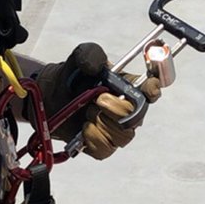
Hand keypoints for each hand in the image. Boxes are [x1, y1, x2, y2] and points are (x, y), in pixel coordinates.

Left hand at [34, 42, 161, 159]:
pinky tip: (83, 127)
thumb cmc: (72, 75)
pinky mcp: (102, 147)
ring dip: (100, 123)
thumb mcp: (81, 56)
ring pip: (122, 136)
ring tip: (87, 112)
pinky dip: (91, 137)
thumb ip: (91, 54)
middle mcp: (127, 110)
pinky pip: (105, 149)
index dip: (153, 90)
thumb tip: (98, 66)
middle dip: (114, 108)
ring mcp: (116, 131)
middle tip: (96, 99)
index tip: (149, 88)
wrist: (51, 95)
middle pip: (136, 118)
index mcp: (129, 87)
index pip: (151, 90)